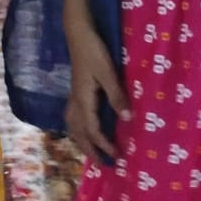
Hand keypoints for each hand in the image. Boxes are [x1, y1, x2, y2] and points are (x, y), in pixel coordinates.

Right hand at [64, 20, 127, 167]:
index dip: (104, 146)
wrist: (79, 35)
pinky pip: (73, 119)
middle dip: (91, 151)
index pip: (93, 131)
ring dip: (82, 143)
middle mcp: (76, 103)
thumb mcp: (108, 73)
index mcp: (84, 101)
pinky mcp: (75, 92)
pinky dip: (79, 131)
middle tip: (105, 164)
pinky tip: (84, 130)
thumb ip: (117, 96)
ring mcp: (73, 98)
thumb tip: (127, 119)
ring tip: (93, 153)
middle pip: (80, 134)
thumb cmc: (94, 52)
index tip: (118, 157)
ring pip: (73, 128)